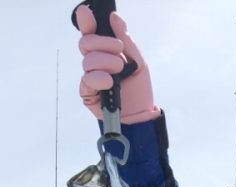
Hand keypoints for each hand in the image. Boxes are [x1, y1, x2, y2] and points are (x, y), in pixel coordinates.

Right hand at [76, 5, 159, 123]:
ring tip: (120, 70)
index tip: (87, 14)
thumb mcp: (138, 62)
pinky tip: (109, 81)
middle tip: (120, 53)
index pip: (91, 33)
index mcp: (105, 52)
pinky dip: (98, 78)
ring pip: (87, 61)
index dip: (86, 22)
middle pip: (86, 43)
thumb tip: (115, 18)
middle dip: (103, 44)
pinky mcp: (88, 94)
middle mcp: (96, 63)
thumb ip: (126, 41)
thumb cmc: (139, 90)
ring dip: (105, 62)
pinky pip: (87, 80)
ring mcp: (91, 77)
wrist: (141, 116)